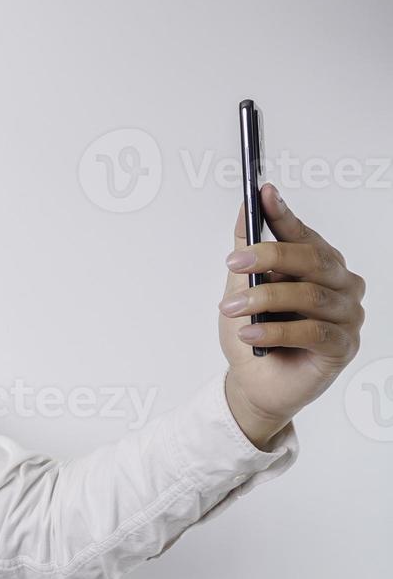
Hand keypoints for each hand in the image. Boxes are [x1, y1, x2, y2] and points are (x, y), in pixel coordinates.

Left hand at [217, 181, 366, 447]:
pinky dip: (277, 330)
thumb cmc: (254, 333)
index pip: (305, 235)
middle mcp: (341, 286)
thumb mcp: (241, 288)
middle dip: (269, 256)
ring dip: (265, 299)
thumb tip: (246, 208)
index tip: (262, 195)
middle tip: (233, 263)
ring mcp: (347, 316)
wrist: (255, 383)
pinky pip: (313, 332)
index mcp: (321, 266)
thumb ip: (247, 250)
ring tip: (231, 308)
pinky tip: (251, 332)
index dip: (284, 215)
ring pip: (310, 295)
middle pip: (313, 260)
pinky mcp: (343, 347)